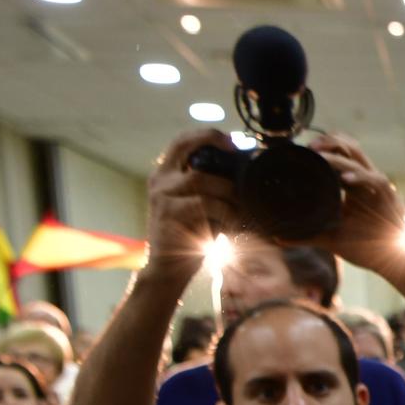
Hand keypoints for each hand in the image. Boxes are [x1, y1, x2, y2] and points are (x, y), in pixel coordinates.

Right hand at [144, 130, 240, 284]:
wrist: (169, 268)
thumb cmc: (191, 236)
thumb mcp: (200, 206)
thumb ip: (211, 187)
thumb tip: (244, 174)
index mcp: (166, 174)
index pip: (181, 141)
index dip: (206, 135)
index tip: (231, 140)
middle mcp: (160, 180)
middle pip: (187, 150)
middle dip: (214, 146)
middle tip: (236, 153)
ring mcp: (161, 196)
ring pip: (200, 180)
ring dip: (227, 192)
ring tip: (239, 209)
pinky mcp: (168, 214)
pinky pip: (204, 204)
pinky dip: (224, 212)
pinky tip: (230, 224)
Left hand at [308, 133, 404, 301]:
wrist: (393, 261)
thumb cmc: (367, 247)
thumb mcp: (331, 238)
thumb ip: (307, 235)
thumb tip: (278, 238)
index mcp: (354, 183)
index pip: (340, 153)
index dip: (322, 146)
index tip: (302, 149)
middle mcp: (365, 180)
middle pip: (349, 146)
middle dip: (328, 142)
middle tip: (309, 147)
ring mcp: (377, 187)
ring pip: (358, 158)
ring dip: (338, 155)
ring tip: (320, 155)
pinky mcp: (388, 197)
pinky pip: (374, 180)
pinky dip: (358, 177)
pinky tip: (343, 179)